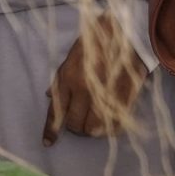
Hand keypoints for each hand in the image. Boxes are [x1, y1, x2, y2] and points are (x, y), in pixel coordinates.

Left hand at [44, 18, 145, 143]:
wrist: (126, 33)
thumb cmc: (97, 42)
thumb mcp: (72, 56)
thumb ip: (60, 78)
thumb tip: (49, 96)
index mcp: (68, 77)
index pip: (56, 111)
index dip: (51, 130)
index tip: (48, 143)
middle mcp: (84, 89)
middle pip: (74, 124)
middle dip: (75, 127)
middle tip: (80, 122)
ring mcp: (104, 96)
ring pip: (93, 128)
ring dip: (92, 129)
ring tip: (95, 122)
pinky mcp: (123, 99)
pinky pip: (113, 126)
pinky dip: (109, 128)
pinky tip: (109, 122)